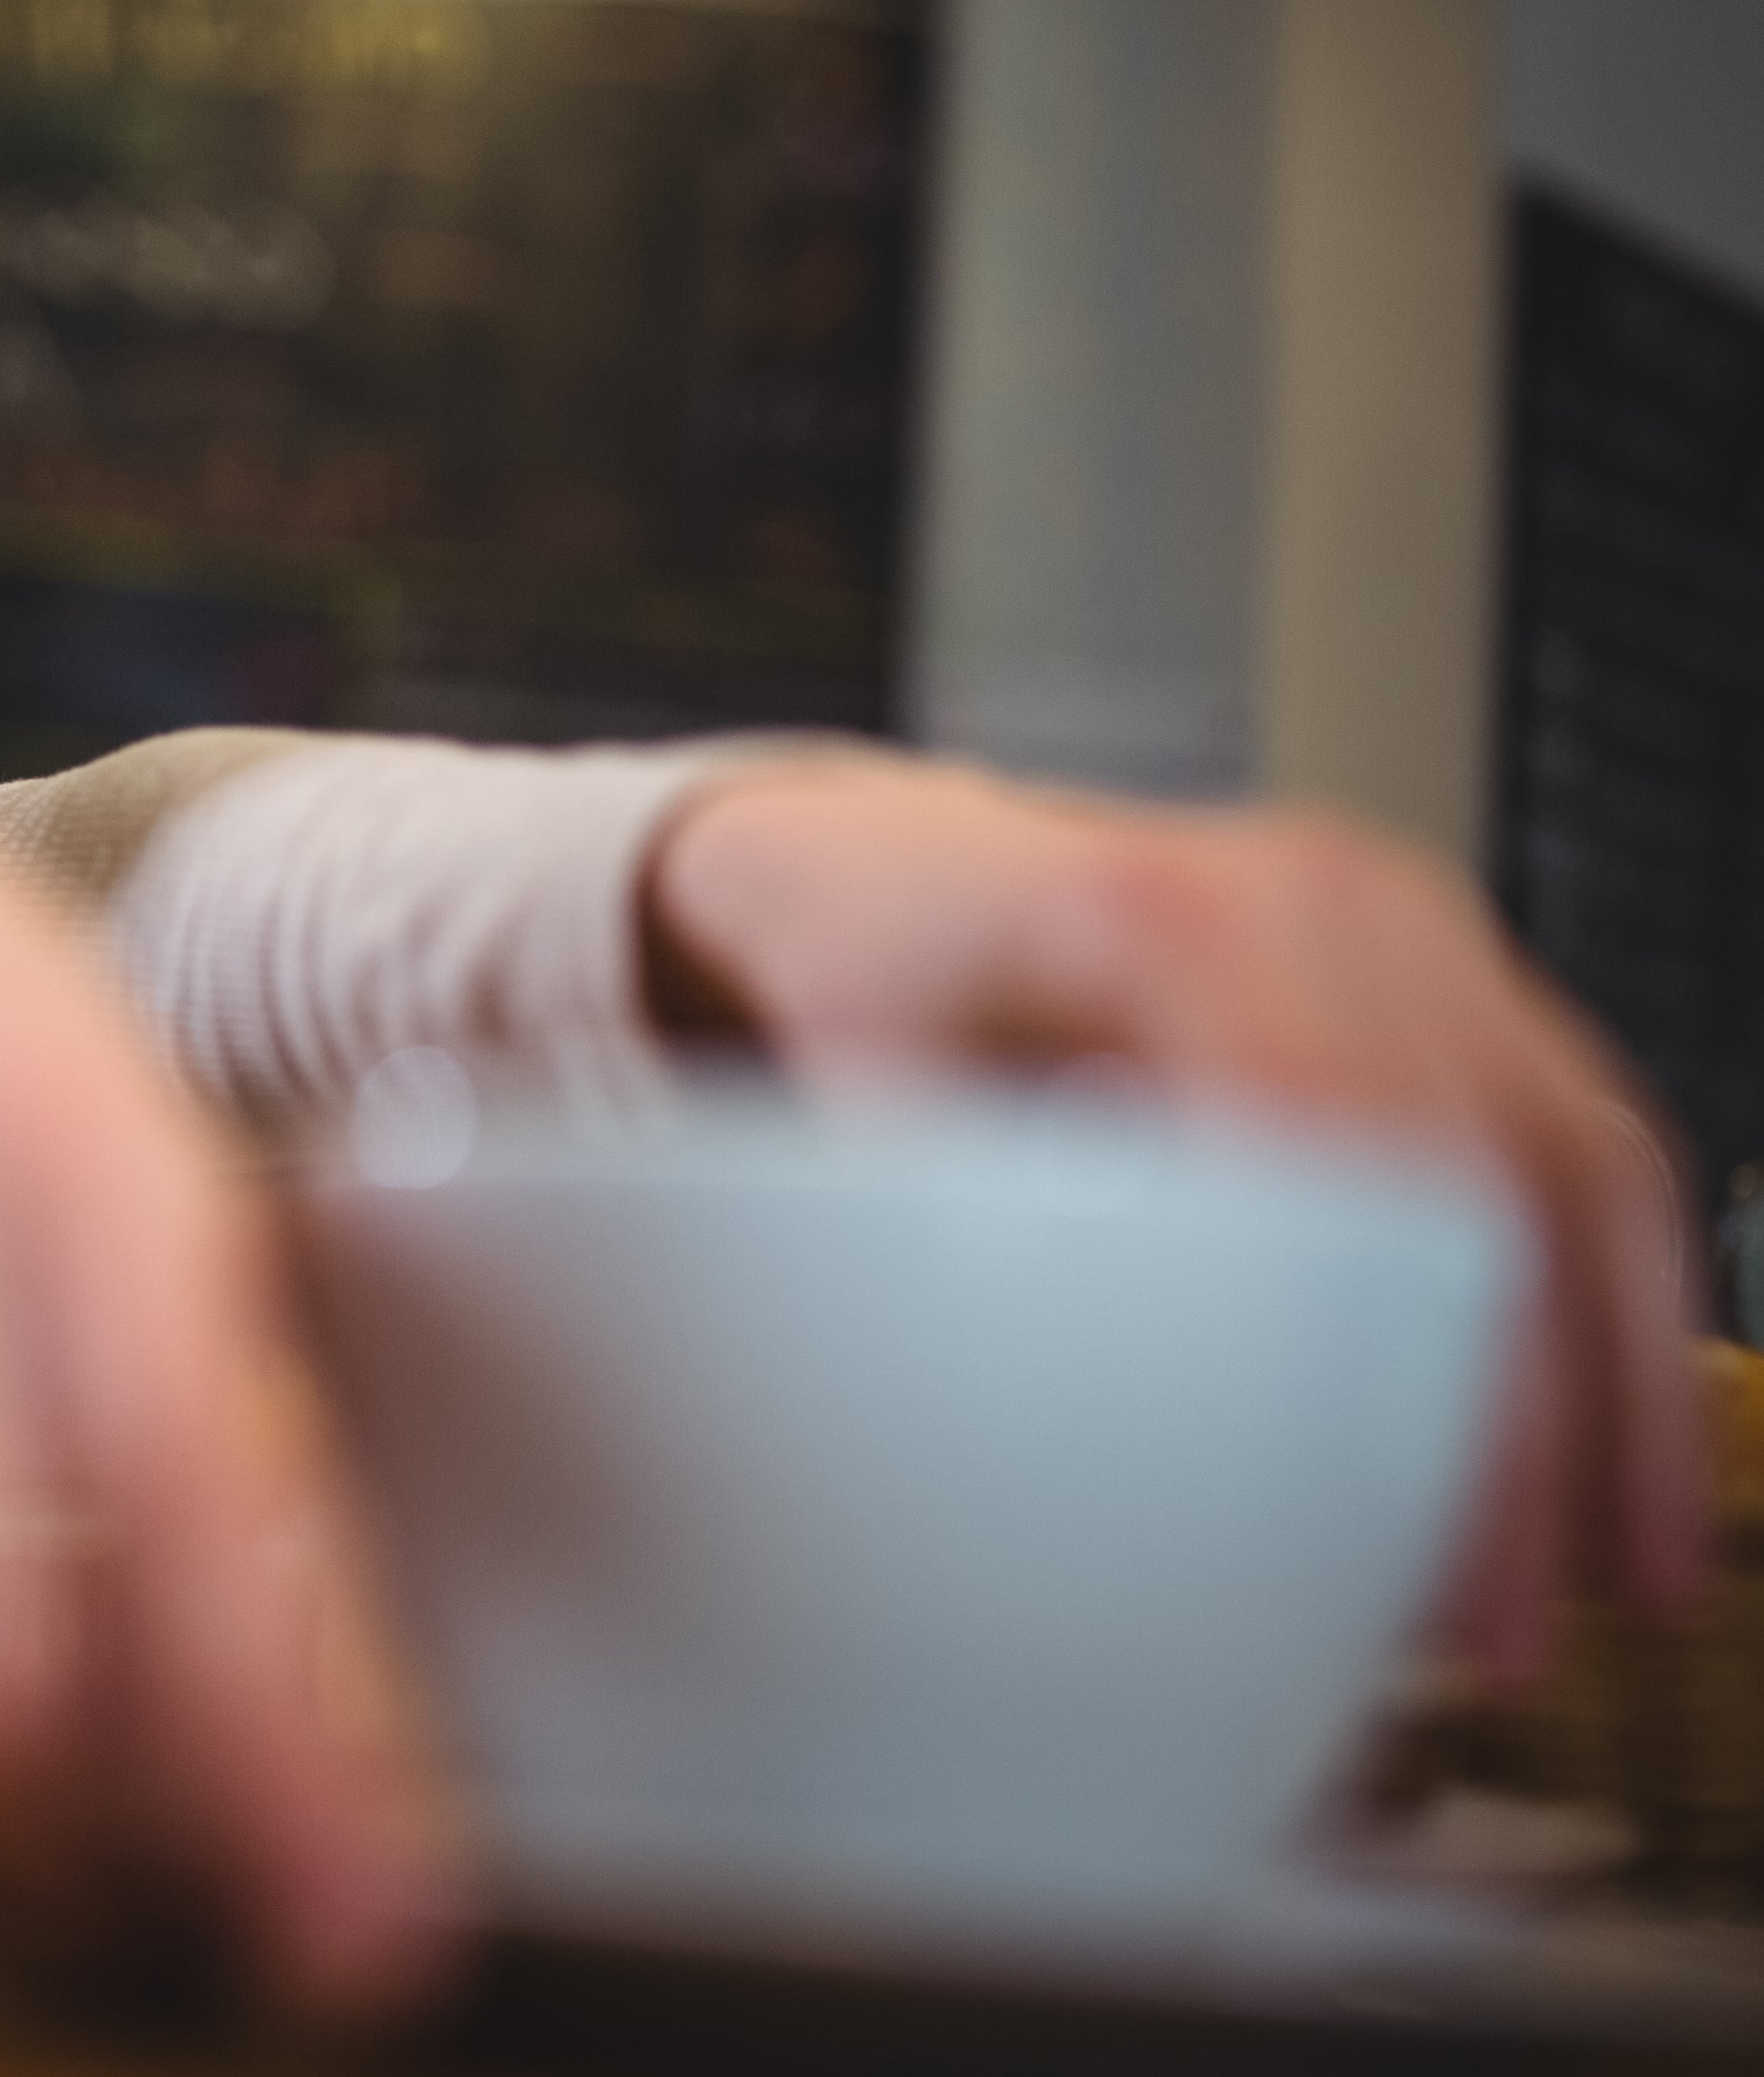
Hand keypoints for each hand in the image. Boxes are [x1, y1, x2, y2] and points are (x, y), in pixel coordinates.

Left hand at [645, 756, 1709, 1672]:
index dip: (1401, 1358)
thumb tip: (960, 1404)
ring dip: (1619, 1379)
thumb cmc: (860, 952)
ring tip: (1608, 1564)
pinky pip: (1577, 1131)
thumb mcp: (844, 1069)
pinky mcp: (1443, 963)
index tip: (1408, 1521)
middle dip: (1534, 1419)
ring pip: (1584, 1159)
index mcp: (1169, 920)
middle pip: (1500, 1173)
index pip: (1352, 1155)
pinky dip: (1615, 1290)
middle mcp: (1319, 898)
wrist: (883, 849)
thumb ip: (908, 1218)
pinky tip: (1612, 1432)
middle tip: (1499, 1615)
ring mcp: (1403, 920)